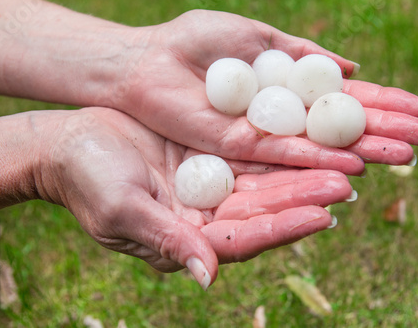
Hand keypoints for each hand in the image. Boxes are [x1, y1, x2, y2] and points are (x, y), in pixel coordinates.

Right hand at [35, 107, 351, 288]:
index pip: (245, 239)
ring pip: (265, 181)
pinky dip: (278, 148)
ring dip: (302, 172)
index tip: (322, 216)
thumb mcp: (122, 212)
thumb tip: (208, 278)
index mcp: (188, 238)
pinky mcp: (209, 156)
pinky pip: (250, 152)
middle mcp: (206, 214)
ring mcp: (210, 184)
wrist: (70, 143)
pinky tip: (308, 139)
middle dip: (306, 197)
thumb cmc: (86, 181)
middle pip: (265, 209)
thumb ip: (167, 242)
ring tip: (342, 161)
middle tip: (347, 182)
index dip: (283, 228)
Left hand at [102, 10, 417, 173]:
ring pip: (320, 147)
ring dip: (363, 151)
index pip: (343, 100)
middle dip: (382, 132)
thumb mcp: (257, 39)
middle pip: (339, 128)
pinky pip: (287, 156)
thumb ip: (301, 54)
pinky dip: (320, 160)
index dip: (381, 104)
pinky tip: (354, 166)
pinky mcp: (241, 150)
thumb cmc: (194, 44)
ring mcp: (263, 136)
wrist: (146, 63)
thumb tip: (352, 66)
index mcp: (287, 89)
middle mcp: (280, 119)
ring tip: (405, 156)